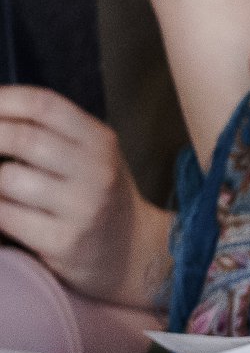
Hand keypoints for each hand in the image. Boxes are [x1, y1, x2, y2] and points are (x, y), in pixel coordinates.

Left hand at [0, 85, 173, 307]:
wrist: (132, 253)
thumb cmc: (97, 197)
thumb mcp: (90, 157)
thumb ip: (51, 134)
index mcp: (100, 140)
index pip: (44, 105)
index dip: (3, 100)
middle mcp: (96, 169)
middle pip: (23, 138)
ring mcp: (81, 206)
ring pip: (8, 178)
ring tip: (3, 185)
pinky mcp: (63, 240)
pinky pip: (5, 216)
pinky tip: (3, 208)